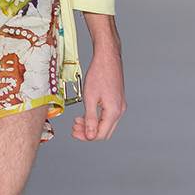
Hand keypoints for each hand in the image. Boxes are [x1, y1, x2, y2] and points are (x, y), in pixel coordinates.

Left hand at [71, 13, 126, 140]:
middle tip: (74, 128)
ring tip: (78, 121)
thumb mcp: (90, 98)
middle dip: (88, 132)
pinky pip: (107, 115)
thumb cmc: (99, 73)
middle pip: (104, 131)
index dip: (86, 136)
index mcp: (113, 111)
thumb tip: (89, 136)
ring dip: (91, 125)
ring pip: (106, 124)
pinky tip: (86, 113)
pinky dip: (96, 117)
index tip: (74, 132)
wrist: (107, 57)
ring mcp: (119, 105)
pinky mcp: (117, 100)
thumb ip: (90, 119)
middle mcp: (119, 110)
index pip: (100, 134)